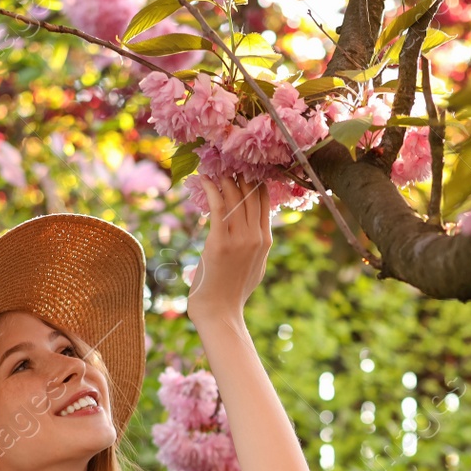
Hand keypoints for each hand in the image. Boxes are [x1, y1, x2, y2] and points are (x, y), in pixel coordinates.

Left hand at [187, 173, 271, 318]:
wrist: (220, 311)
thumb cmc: (233, 292)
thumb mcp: (255, 267)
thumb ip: (257, 246)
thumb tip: (258, 232)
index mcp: (265, 241)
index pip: (264, 202)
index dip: (255, 181)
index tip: (245, 166)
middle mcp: (255, 236)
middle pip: (250, 195)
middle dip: (240, 174)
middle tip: (228, 159)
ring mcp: (239, 239)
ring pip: (234, 197)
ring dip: (224, 177)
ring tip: (215, 164)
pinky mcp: (219, 242)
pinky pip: (217, 207)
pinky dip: (211, 189)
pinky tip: (204, 178)